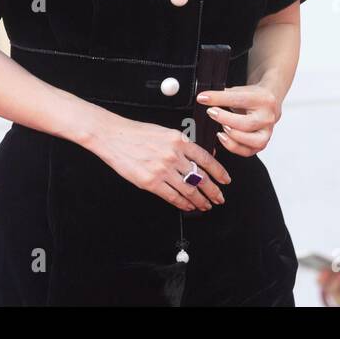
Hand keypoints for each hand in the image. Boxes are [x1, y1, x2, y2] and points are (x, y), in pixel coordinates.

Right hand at [91, 113, 231, 211]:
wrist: (114, 136)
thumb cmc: (137, 133)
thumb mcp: (165, 132)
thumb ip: (183, 145)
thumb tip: (202, 156)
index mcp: (179, 140)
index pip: (206, 159)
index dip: (219, 172)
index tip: (225, 180)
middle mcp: (173, 155)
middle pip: (200, 177)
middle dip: (213, 191)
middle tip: (219, 198)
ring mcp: (162, 170)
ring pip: (189, 190)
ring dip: (200, 200)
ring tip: (205, 205)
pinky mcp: (150, 182)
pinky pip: (172, 196)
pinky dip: (183, 203)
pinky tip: (188, 206)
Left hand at [195, 82, 280, 156]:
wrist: (269, 105)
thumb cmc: (252, 97)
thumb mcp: (240, 90)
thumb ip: (224, 94)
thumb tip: (204, 97)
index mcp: (263, 100)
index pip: (238, 99)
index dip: (218, 98)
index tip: (203, 98)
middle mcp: (268, 117)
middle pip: (245, 123)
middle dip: (224, 119)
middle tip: (211, 112)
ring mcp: (267, 133)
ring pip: (249, 140)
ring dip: (231, 135)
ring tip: (221, 127)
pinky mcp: (262, 144)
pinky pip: (247, 151)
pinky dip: (232, 146)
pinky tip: (224, 137)